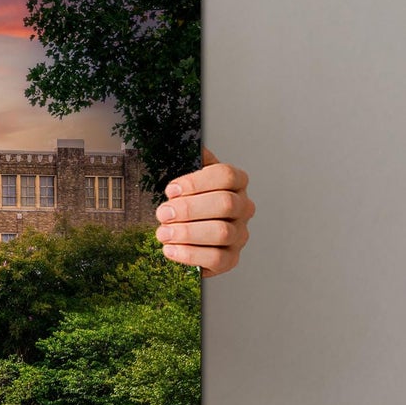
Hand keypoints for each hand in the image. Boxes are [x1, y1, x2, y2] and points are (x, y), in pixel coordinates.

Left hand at [155, 148, 253, 276]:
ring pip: (222, 232)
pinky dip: (190, 255)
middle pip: (225, 204)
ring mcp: (239, 234)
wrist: (185, 232)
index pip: (225, 175)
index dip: (196, 182)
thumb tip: (189, 145)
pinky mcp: (231, 258)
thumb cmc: (185, 199)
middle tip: (162, 213)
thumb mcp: (184, 175)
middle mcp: (243, 207)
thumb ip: (186, 159)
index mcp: (235, 182)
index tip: (170, 189)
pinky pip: (217, 258)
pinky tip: (170, 250)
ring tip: (163, 233)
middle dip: (189, 209)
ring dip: (187, 233)